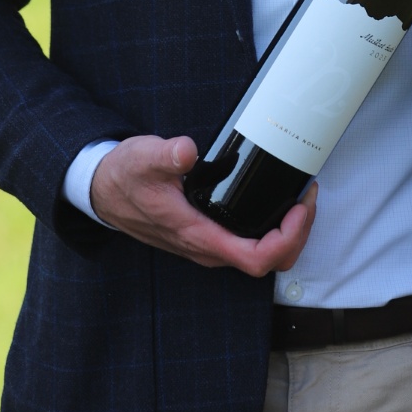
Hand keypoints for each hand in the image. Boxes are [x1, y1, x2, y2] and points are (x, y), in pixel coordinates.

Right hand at [89, 134, 317, 276]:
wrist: (103, 190)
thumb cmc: (124, 176)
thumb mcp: (142, 158)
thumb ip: (164, 155)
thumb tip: (186, 150)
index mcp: (197, 234)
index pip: (255, 258)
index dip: (287, 239)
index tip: (298, 207)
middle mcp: (207, 247)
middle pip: (268, 261)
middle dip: (298, 233)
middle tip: (308, 196)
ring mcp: (209, 244)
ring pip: (262, 255)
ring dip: (288, 231)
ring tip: (300, 196)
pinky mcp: (209, 234)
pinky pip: (251, 243)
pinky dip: (273, 227)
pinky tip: (277, 199)